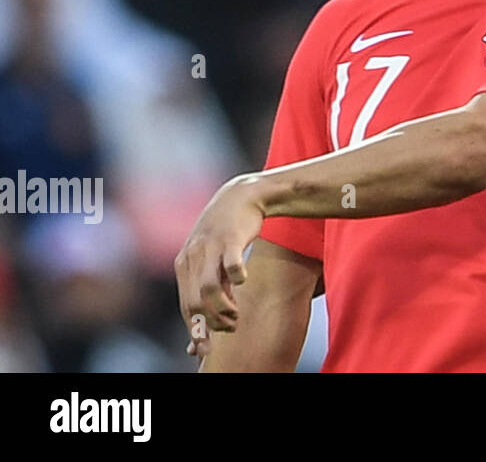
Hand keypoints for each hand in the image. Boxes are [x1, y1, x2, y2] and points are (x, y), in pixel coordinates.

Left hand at [174, 175, 267, 358]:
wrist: (241, 196)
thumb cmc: (225, 233)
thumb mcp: (207, 261)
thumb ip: (202, 292)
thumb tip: (194, 339)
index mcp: (184, 264)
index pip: (185, 307)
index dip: (198, 330)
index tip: (209, 347)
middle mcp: (193, 256)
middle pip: (195, 302)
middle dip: (212, 323)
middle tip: (229, 328)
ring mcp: (211, 247)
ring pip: (210, 289)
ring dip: (224, 308)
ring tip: (237, 314)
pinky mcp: (231, 238)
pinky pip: (231, 264)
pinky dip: (236, 278)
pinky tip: (244, 281)